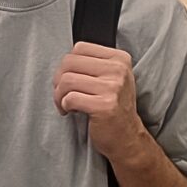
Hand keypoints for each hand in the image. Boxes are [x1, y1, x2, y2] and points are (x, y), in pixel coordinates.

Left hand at [53, 42, 143, 160]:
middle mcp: (118, 70)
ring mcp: (113, 87)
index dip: (67, 65)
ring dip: (59, 95)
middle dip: (58, 80)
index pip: (80, 48)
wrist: (127, 138)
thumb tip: (64, 61)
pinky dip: (64, 106)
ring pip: (66, 80)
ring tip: (66, 104)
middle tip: (62, 94)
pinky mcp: (104, 106)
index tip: (69, 79)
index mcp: (120, 59)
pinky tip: (72, 111)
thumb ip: (93, 64)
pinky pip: (70, 98)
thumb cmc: (114, 108)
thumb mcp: (112, 78)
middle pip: (69, 62)